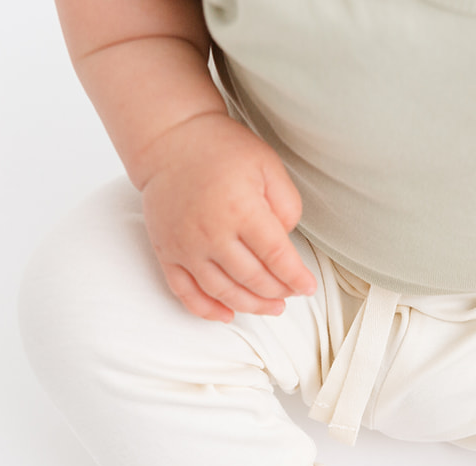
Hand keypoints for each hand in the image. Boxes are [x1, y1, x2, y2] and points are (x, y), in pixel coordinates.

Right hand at [137, 113, 317, 322]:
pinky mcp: (166, 251)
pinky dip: (207, 310)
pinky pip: (185, 292)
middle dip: (277, 293)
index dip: (296, 278)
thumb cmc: (223, 150)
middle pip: (253, 279)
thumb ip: (286, 207)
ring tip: (271, 307)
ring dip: (251, 306)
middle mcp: (211, 233)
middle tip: (291, 295)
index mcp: (241, 210)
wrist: (170, 140)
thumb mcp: (269, 166)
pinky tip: (227, 314)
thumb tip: (285, 244)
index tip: (308, 287)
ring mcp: (185, 246)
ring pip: (223, 292)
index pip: (277, 258)